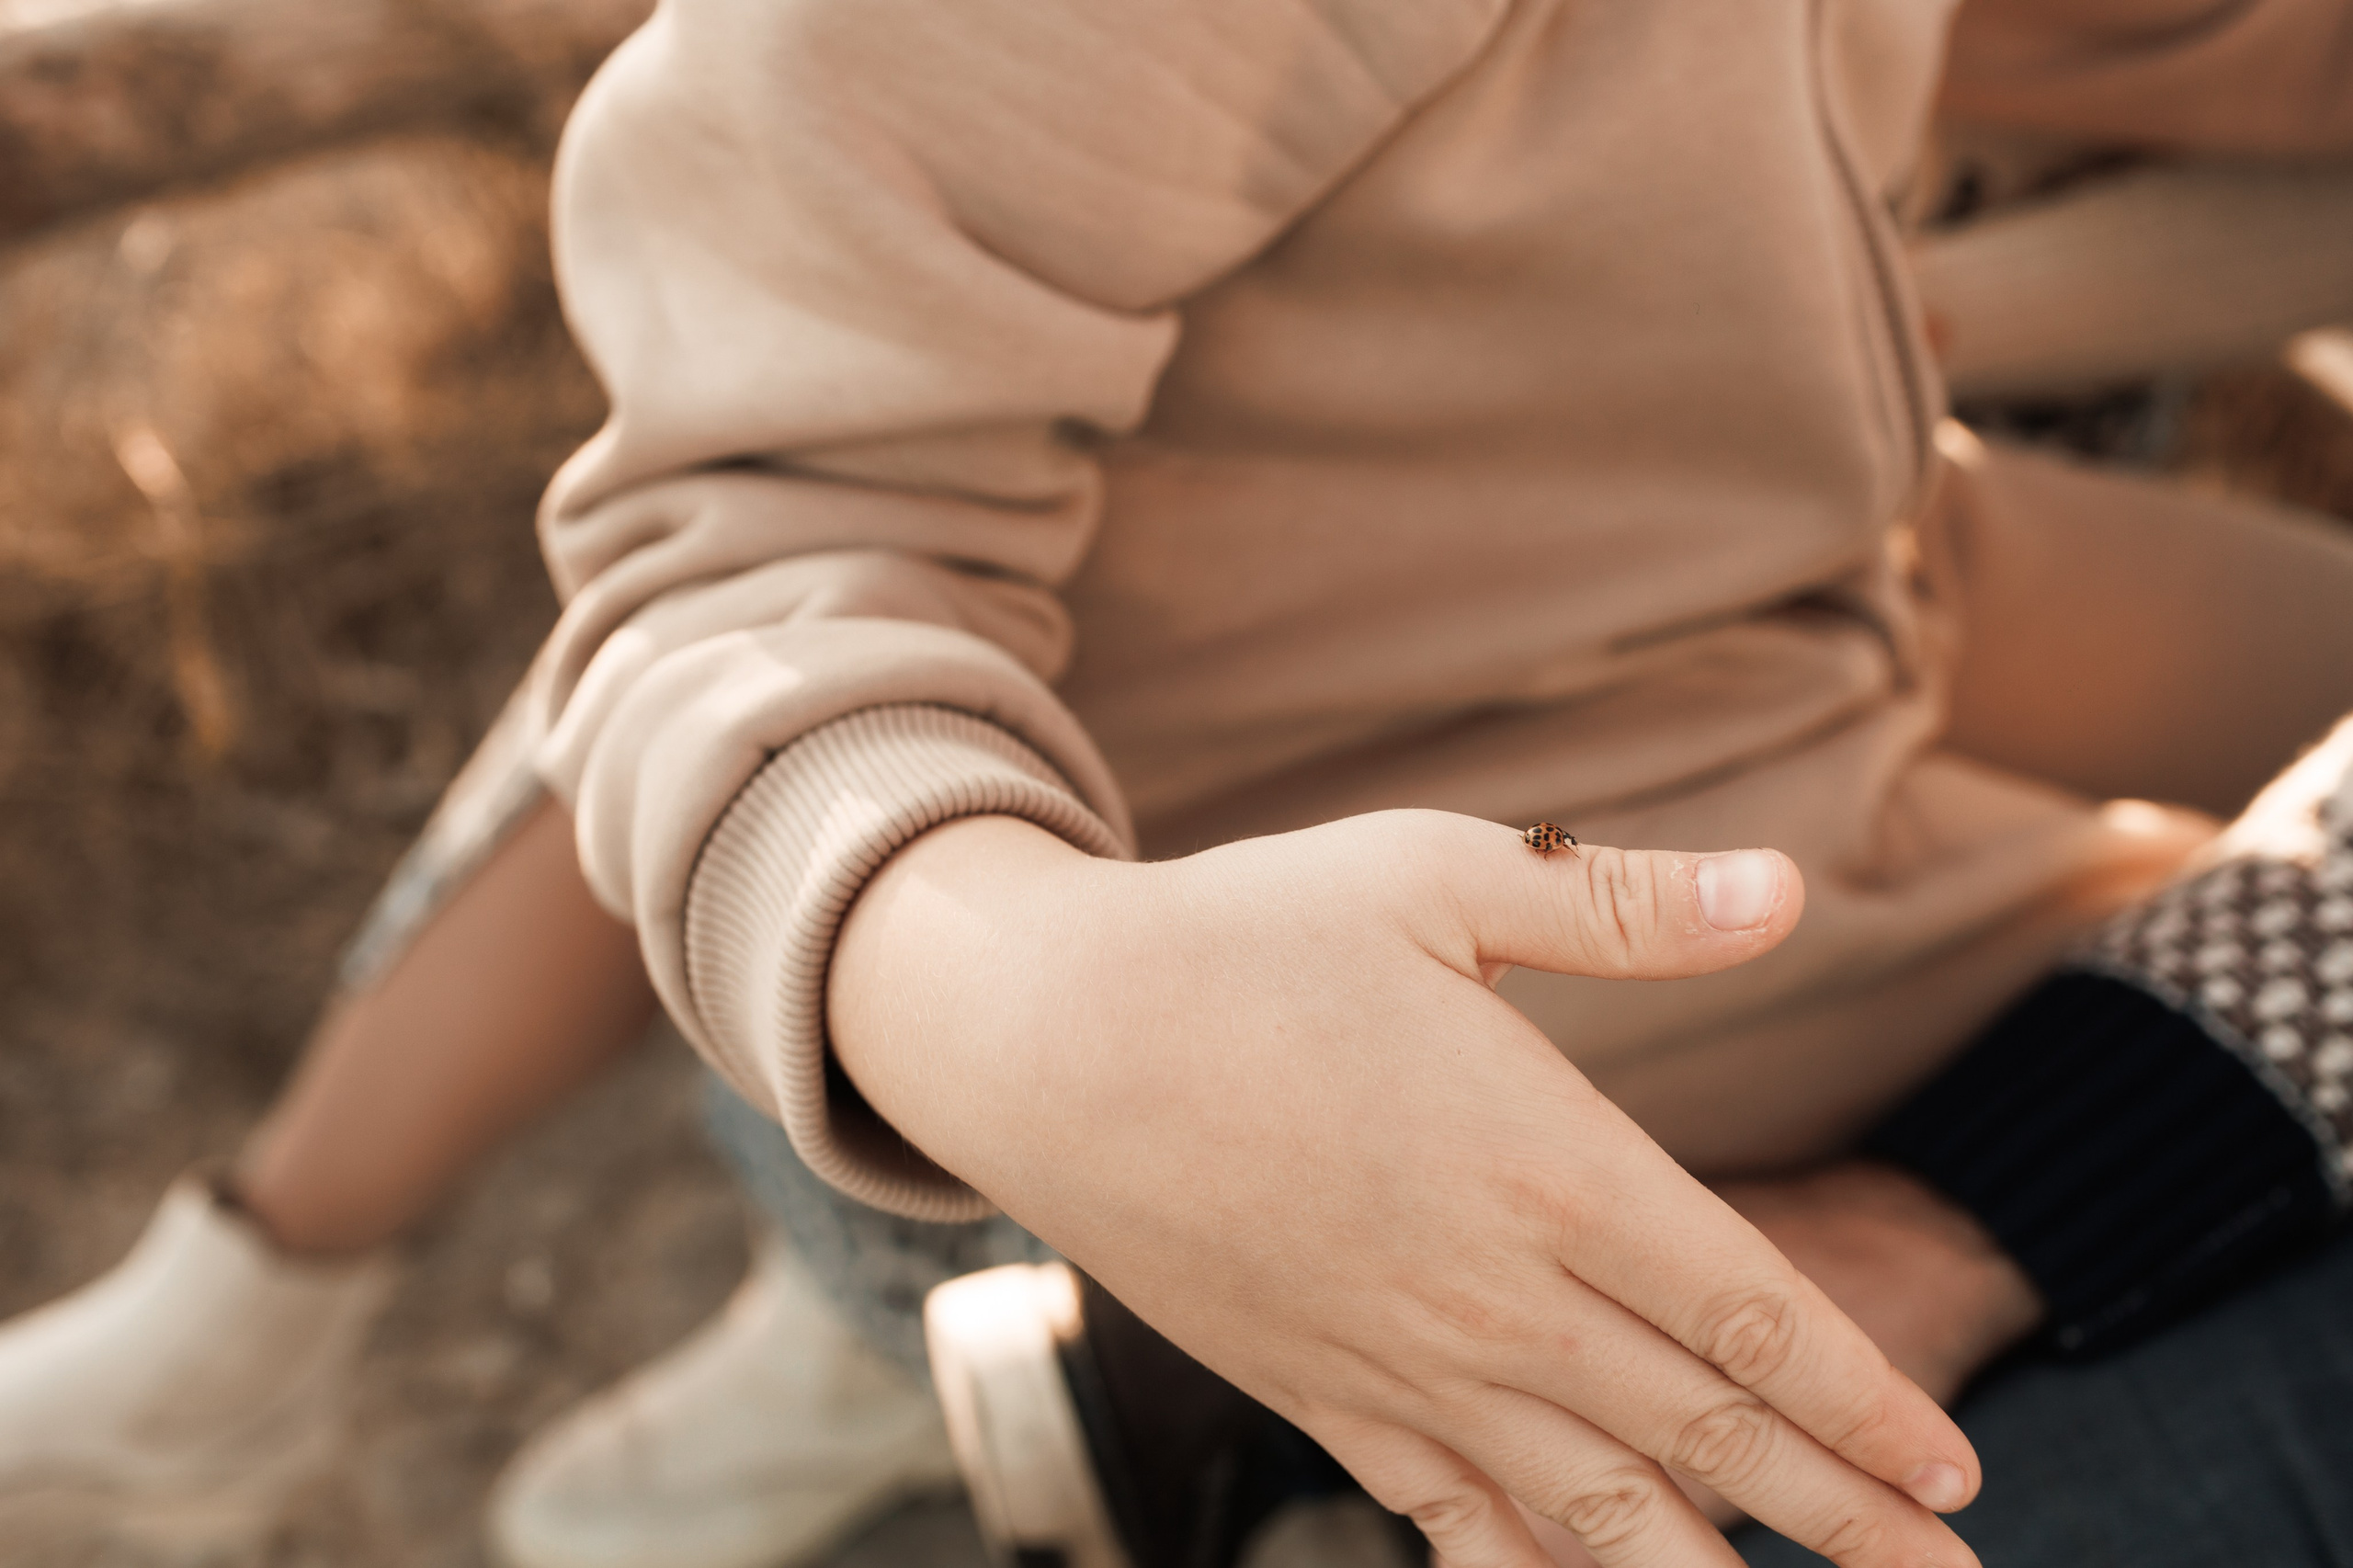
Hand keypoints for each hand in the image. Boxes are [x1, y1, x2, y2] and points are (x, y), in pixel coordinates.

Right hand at [831, 810, 1982, 1567]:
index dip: (1863, 1401)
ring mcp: (1403, 1362)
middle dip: (1843, 1516)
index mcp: (1545, 1162)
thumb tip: (1785, 889)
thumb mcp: (1435, 877)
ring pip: (1595, 1511)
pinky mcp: (1319, 1393)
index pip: (1751, 1314)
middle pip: (1705, 1434)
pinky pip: (1453, 1521)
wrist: (1040, 1039)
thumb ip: (1622, 905)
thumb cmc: (1242, 938)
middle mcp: (1492, 1292)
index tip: (1950, 1464)